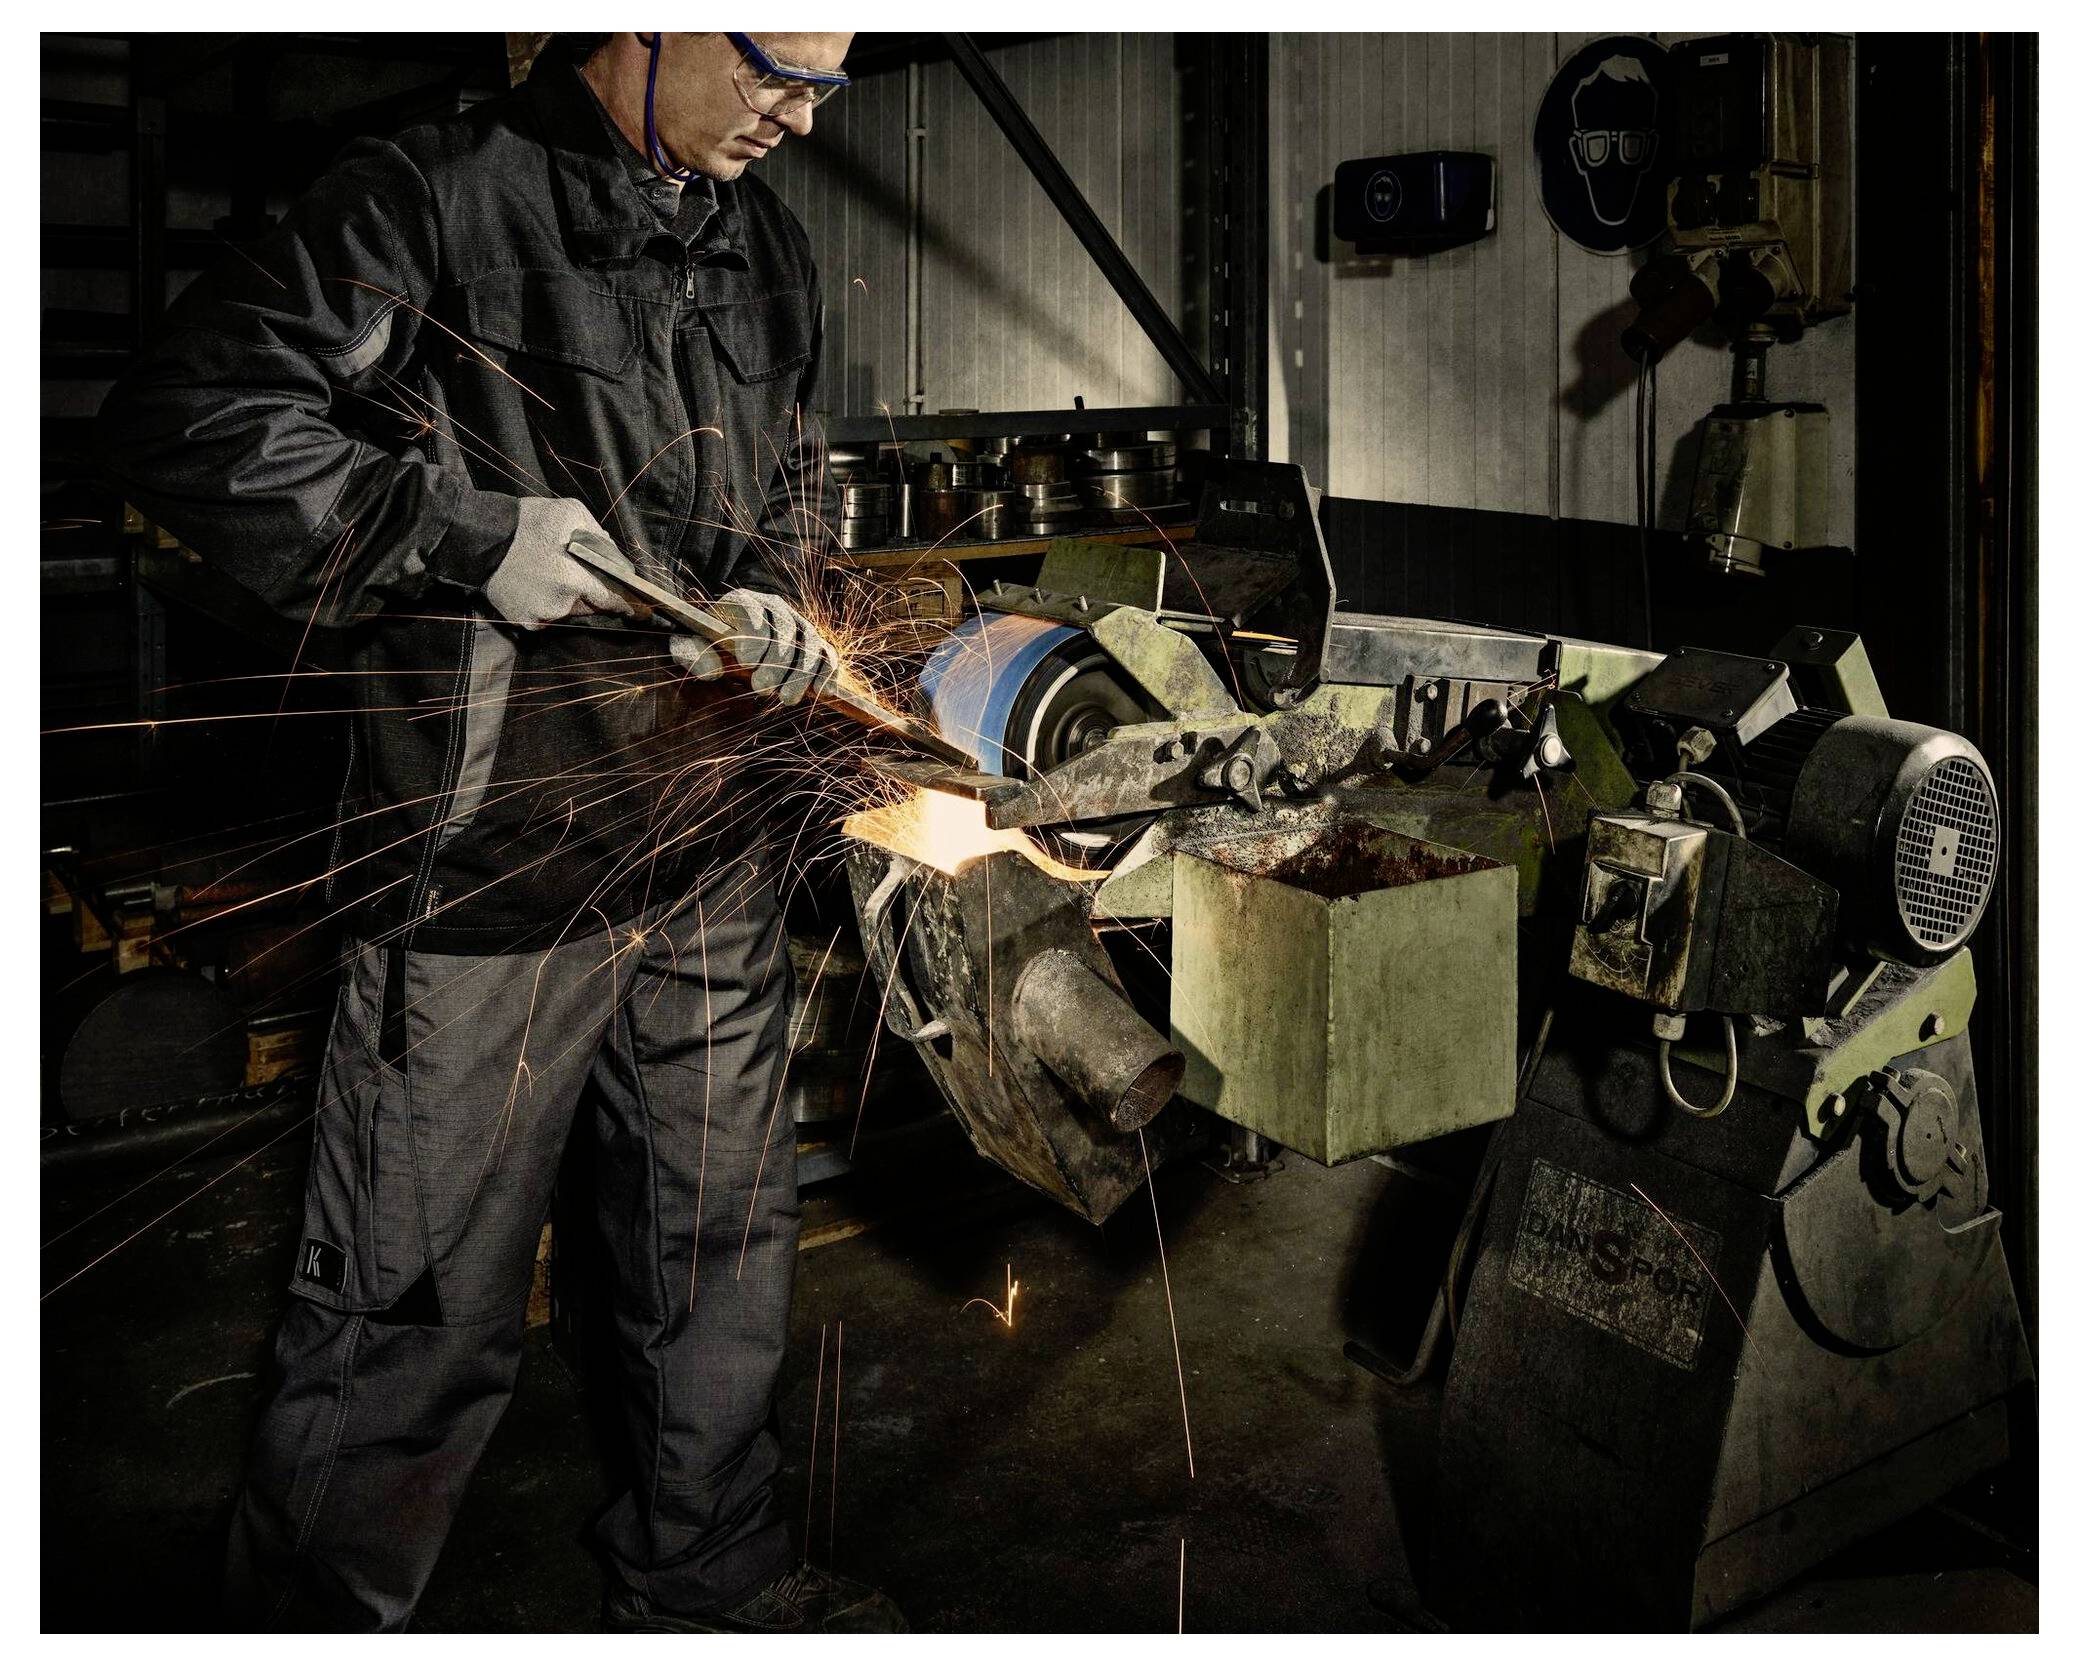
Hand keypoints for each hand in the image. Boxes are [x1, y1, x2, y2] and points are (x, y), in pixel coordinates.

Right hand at [481, 498, 640, 629]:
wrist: (481, 538)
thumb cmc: (528, 523)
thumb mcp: (571, 514)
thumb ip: (600, 537)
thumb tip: (616, 560)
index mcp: (575, 579)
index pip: (613, 600)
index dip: (629, 606)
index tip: (642, 612)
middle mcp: (561, 605)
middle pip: (592, 607)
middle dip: (592, 593)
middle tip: (577, 573)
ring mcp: (542, 616)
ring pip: (570, 612)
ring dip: (570, 598)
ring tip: (552, 574)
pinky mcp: (525, 622)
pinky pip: (549, 617)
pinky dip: (548, 605)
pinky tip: (537, 585)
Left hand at [670, 588, 839, 706]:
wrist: (728, 647)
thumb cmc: (706, 644)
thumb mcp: (687, 646)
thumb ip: (689, 654)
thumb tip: (711, 671)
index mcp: (740, 601)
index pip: (751, 608)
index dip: (752, 634)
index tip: (746, 662)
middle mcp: (773, 606)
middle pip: (783, 629)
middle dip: (775, 662)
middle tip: (760, 689)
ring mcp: (797, 623)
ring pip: (809, 643)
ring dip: (801, 673)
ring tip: (787, 700)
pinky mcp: (813, 643)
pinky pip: (827, 654)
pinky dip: (827, 672)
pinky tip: (820, 693)